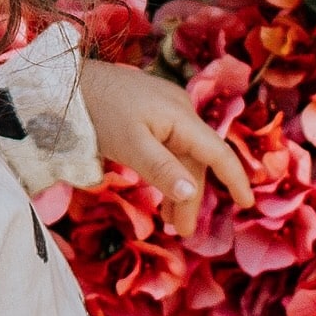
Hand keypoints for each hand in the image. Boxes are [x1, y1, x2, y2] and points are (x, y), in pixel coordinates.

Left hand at [80, 57, 254, 237]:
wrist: (68, 83)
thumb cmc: (98, 113)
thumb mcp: (129, 145)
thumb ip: (161, 169)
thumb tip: (190, 193)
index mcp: (181, 117)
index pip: (217, 153)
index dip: (234, 178)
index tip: (246, 203)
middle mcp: (181, 111)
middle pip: (195, 161)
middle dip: (190, 197)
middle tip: (181, 232)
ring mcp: (166, 110)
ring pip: (181, 155)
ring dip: (179, 187)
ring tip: (171, 221)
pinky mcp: (151, 112)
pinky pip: (169, 146)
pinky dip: (168, 171)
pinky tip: (162, 189)